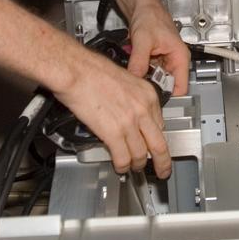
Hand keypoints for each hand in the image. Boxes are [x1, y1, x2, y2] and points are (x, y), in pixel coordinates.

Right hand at [53, 46, 172, 178]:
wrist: (76, 70)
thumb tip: (131, 114)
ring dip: (137, 165)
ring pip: (141, 155)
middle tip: (163, 170)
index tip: (155, 145)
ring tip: (133, 169)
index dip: (156, 139)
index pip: (160, 124)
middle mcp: (143, 109)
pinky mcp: (113, 132)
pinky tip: (120, 168)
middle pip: (159, 144)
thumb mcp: (125, 80)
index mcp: (148, 94)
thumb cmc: (93, 70)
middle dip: (162, 162)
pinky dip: (122, 167)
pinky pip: (123, 158)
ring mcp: (129, 122)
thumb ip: (133, 99)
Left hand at [126, 0, 189, 95]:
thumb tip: (134, 81)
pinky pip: (149, 73)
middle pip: (167, 85)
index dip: (167, 95)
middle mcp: (175, 61)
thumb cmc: (150, 16)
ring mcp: (165, 61)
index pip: (180, 88)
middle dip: (153, 86)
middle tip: (139, 83)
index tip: (152, 95)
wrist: (142, 6)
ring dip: (145, 78)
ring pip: (156, 80)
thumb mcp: (143, 41)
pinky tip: (134, 65)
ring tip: (135, 70)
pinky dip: (141, 72)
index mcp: (180, 57)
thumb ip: (139, 62)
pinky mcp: (155, 59)